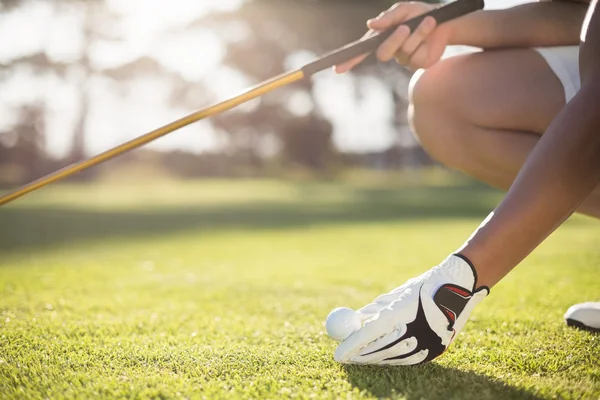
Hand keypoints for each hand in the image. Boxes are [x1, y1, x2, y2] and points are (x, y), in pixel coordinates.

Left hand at [333, 254, 488, 364]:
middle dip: (359, 356)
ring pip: (392, 358)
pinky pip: (406, 360)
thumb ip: (375, 310)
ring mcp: (427, 344)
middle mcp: (415, 330)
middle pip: (379, 351)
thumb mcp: (397, 296)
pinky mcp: (435, 351)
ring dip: (374, 357)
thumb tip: (353, 321)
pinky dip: (391, 357)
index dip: (352, 346)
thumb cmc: (424, 287)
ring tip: (360, 355)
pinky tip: (381, 355)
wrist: (461, 288)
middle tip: (345, 358)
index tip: (337, 355)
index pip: (370, 334)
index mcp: (402, 312)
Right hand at [335, 2, 451, 72]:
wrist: (445, 20)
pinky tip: (431, 32)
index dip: (350, 60)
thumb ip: (387, 18)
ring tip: (428, 21)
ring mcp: (405, 59)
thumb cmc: (420, 14)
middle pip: (383, 54)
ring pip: (404, 52)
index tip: (337, 68)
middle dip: (394, 40)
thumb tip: (370, 25)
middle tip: (405, 27)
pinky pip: (417, 56)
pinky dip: (425, 39)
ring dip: (417, 34)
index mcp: (382, 38)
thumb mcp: (403, 9)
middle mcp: (391, 51)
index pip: (362, 52)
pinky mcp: (419, 64)